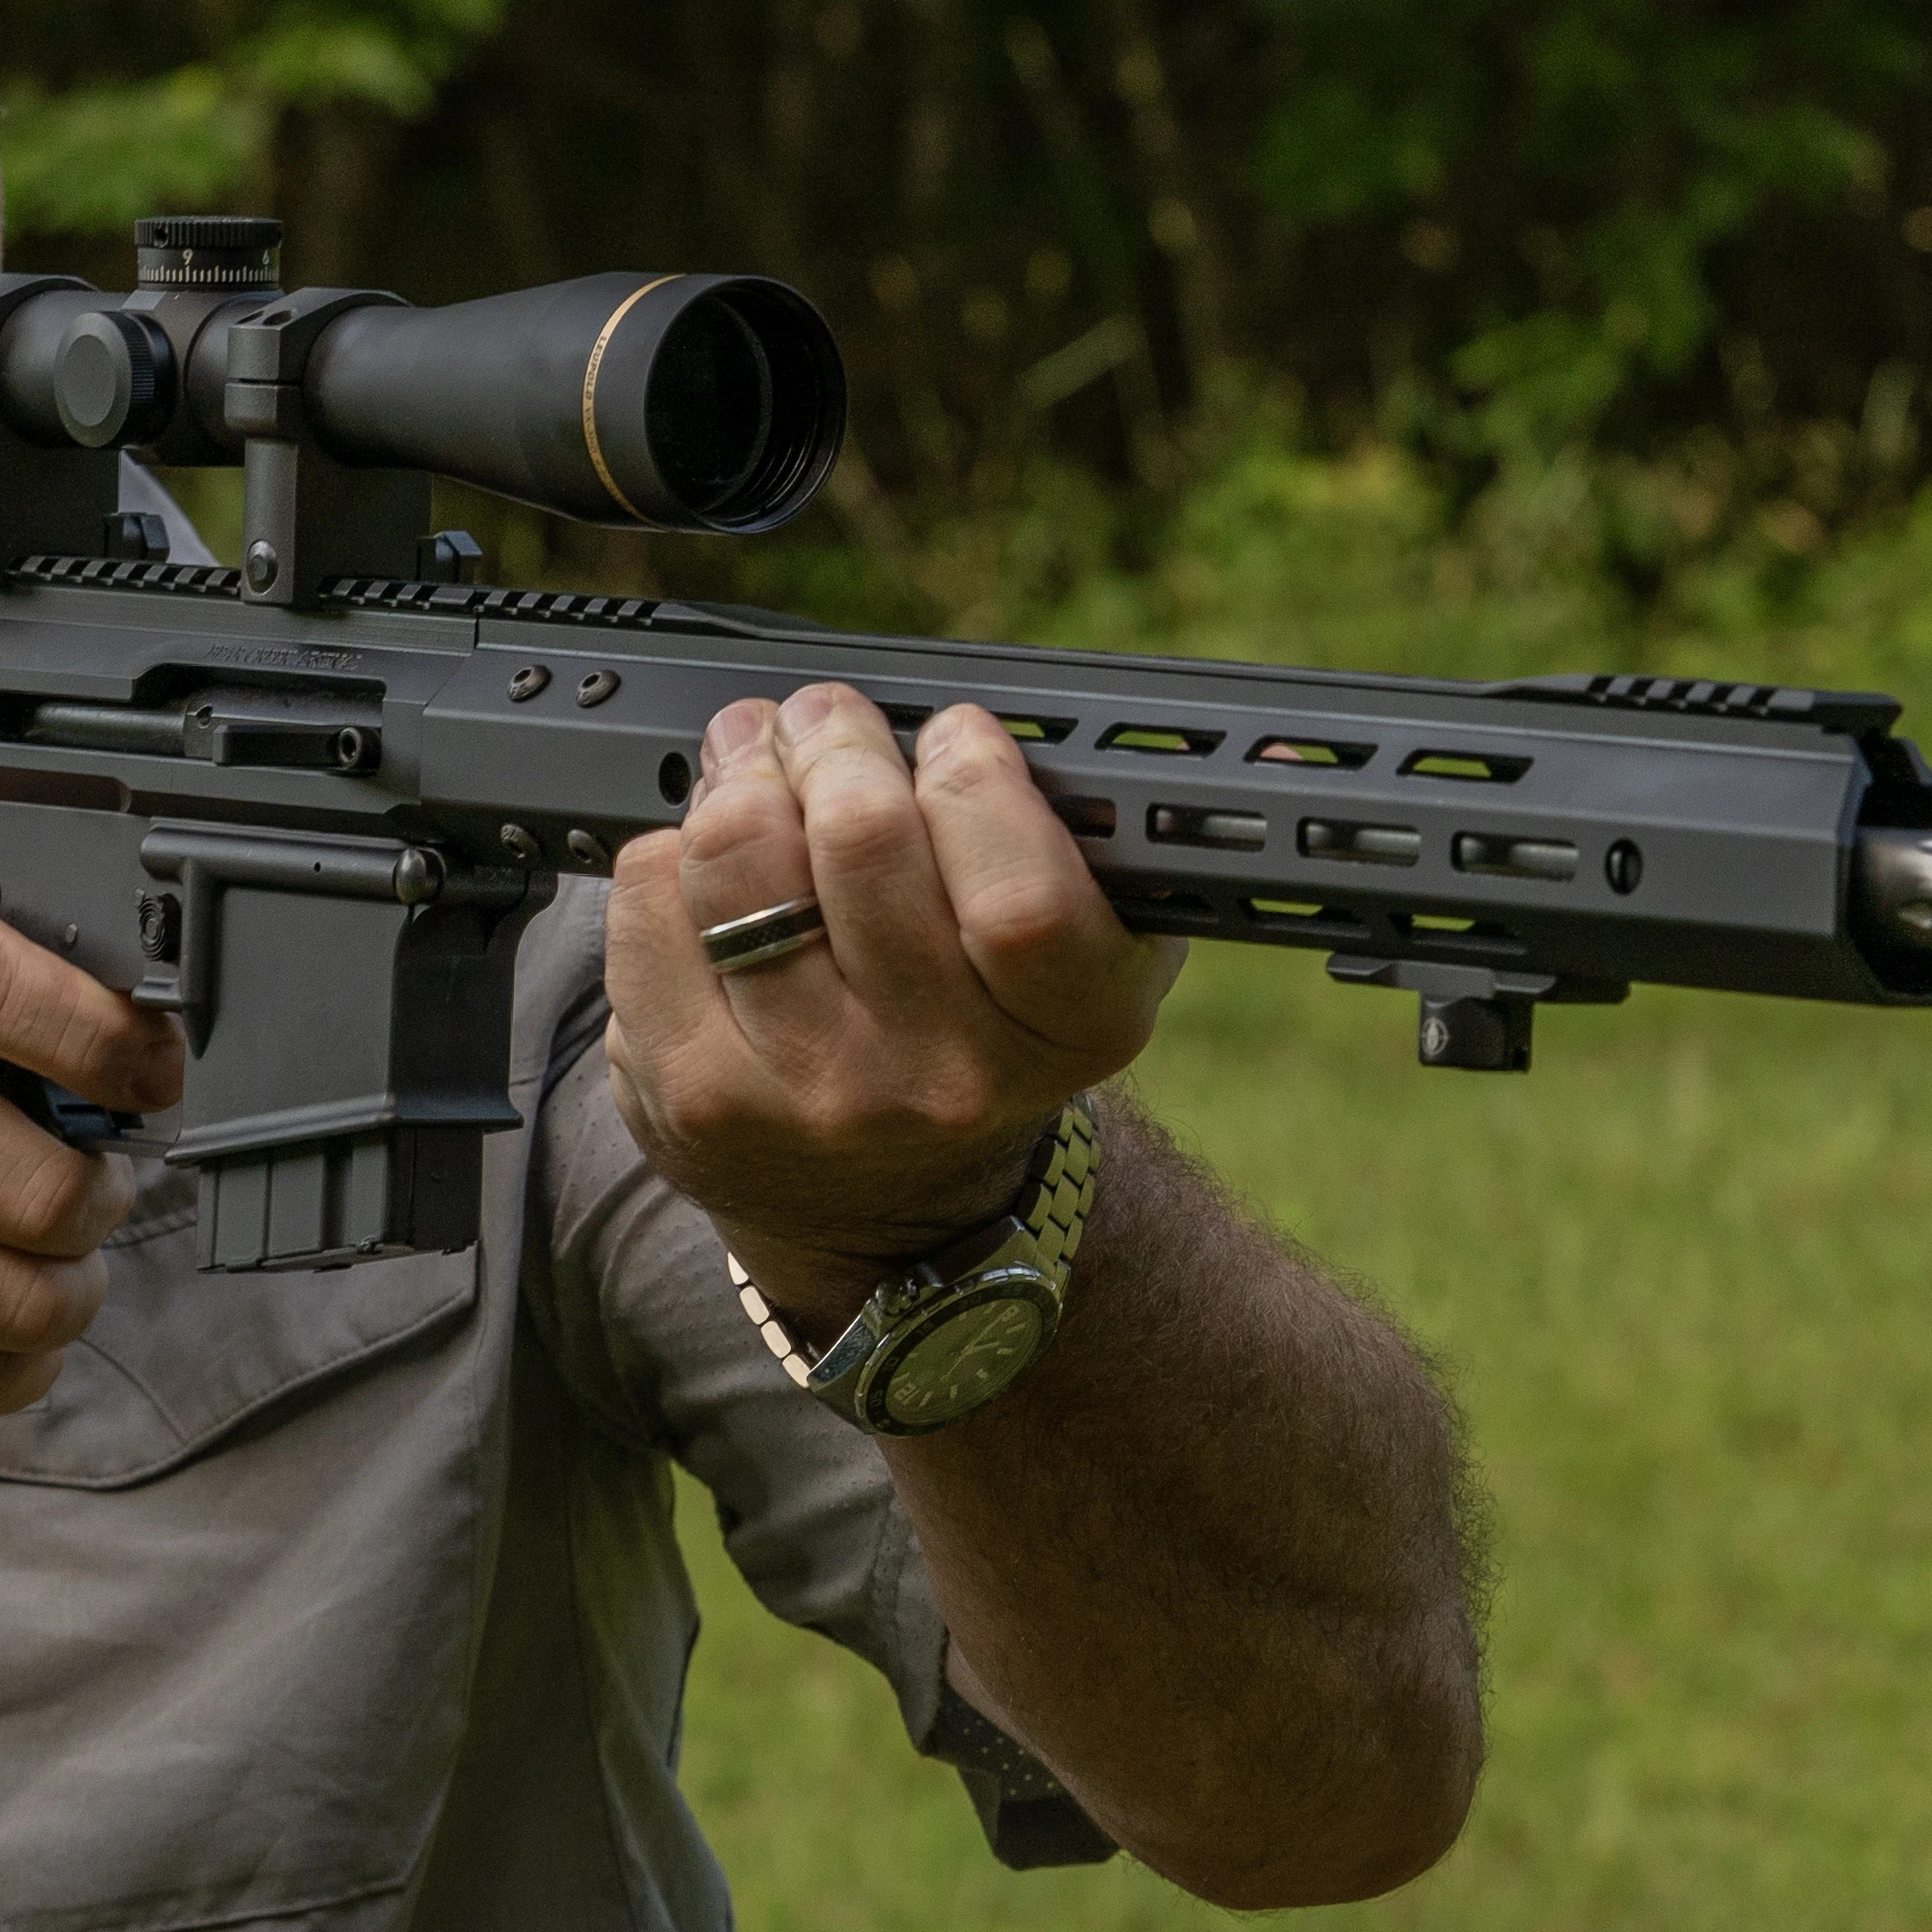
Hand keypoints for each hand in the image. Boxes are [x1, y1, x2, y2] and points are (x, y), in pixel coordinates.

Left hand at [606, 685, 1180, 1328]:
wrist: (889, 1210)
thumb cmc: (994, 1028)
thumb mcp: (1107, 959)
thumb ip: (1154, 847)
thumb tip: (1282, 760)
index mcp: (1071, 1033)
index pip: (1023, 893)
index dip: (976, 780)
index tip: (954, 740)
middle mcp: (942, 1081)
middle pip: (864, 842)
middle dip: (837, 737)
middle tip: (830, 720)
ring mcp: (809, 1096)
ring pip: (739, 857)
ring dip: (740, 771)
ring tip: (757, 758)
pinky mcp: (692, 1096)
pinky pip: (649, 903)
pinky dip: (669, 853)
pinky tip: (705, 865)